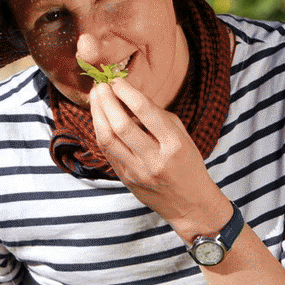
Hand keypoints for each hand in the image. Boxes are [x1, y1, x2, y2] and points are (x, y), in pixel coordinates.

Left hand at [90, 79, 231, 240]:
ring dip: (98, 115)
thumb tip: (129, 94)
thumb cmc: (188, 165)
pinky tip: (99, 117)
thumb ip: (158, 116)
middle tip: (100, 85)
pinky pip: (108, 151)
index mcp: (174, 145)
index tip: (116, 80)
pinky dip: (101, 131)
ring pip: (108, 139)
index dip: (127, 92)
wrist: (189, 205)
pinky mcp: (126, 179)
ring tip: (95, 98)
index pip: (145, 112)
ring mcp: (138, 172)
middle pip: (122, 126)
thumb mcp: (182, 137)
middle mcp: (155, 159)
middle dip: (107, 101)